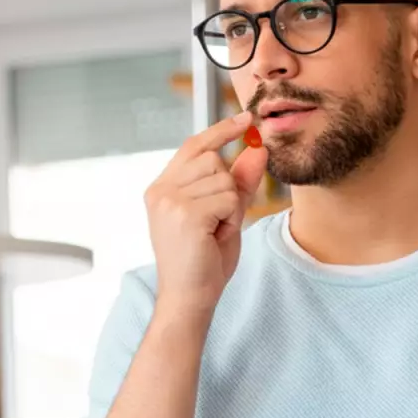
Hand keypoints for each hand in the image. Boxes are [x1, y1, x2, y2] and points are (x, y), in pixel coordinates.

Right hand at [144, 111, 267, 312]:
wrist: (190, 298)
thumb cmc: (205, 261)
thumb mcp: (225, 214)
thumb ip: (240, 181)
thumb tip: (257, 148)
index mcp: (162, 188)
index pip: (193, 146)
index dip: (220, 131)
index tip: (245, 119)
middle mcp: (161, 190)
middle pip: (213, 161)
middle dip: (227, 189)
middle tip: (217, 222)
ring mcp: (169, 200)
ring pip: (223, 180)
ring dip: (230, 206)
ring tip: (214, 232)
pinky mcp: (184, 213)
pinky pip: (228, 198)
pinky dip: (231, 218)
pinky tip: (214, 237)